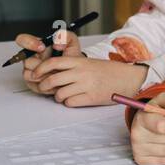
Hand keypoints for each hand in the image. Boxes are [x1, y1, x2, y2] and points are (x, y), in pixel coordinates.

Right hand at [19, 31, 80, 95]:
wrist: (74, 73)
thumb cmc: (70, 57)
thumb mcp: (71, 42)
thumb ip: (64, 36)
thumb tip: (57, 43)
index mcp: (37, 46)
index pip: (23, 40)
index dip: (29, 43)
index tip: (42, 47)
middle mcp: (31, 58)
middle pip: (27, 61)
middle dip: (42, 64)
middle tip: (55, 65)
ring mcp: (31, 71)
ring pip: (29, 74)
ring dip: (45, 75)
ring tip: (56, 72)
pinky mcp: (32, 83)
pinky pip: (34, 85)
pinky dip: (45, 84)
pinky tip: (54, 80)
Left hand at [22, 39, 148, 106]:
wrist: (129, 78)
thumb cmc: (109, 71)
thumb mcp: (89, 63)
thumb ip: (72, 67)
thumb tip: (50, 74)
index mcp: (80, 61)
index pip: (53, 63)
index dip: (40, 69)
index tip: (35, 74)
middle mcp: (81, 72)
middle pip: (52, 80)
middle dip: (44, 86)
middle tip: (45, 88)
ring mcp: (86, 85)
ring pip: (59, 94)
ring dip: (58, 97)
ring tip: (64, 95)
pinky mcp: (91, 98)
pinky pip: (70, 103)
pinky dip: (69, 102)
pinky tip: (75, 99)